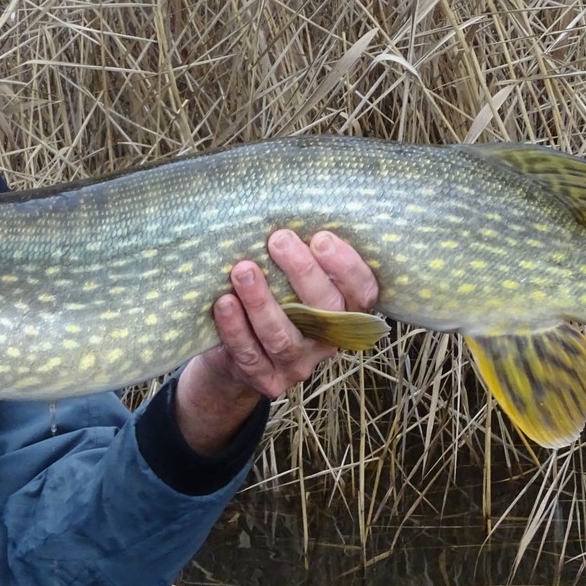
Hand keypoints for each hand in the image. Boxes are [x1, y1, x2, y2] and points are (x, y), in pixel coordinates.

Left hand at [175, 229, 377, 454]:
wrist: (235, 359)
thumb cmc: (269, 302)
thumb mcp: (288, 281)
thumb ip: (298, 257)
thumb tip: (285, 206)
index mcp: (343, 313)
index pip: (362, 293)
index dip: (347, 267)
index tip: (321, 237)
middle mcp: (325, 341)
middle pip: (324, 311)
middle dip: (303, 273)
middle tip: (279, 239)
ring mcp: (296, 364)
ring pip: (282, 336)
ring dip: (261, 301)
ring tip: (243, 270)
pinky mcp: (265, 379)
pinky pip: (249, 353)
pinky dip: (235, 327)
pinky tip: (224, 302)